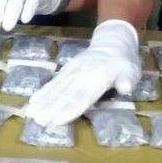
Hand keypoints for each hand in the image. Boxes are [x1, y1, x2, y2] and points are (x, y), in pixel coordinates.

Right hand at [25, 20, 141, 125]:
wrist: (112, 42)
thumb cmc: (123, 62)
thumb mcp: (131, 71)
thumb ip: (127, 80)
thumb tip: (125, 88)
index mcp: (98, 79)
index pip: (83, 96)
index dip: (71, 109)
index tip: (58, 120)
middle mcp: (82, 76)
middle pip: (65, 95)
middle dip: (51, 108)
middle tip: (38, 121)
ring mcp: (72, 72)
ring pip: (56, 89)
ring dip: (43, 101)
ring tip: (30, 113)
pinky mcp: (67, 71)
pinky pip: (54, 82)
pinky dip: (43, 92)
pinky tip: (33, 101)